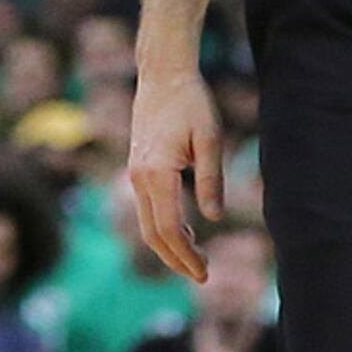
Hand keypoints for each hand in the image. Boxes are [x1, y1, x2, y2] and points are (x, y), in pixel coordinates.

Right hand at [126, 64, 224, 283]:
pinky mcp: (138, 168)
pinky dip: (165, 227)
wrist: (162, 75)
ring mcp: (135, 174)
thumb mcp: (210, 138)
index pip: (170, 228)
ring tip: (197, 259)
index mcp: (157, 173)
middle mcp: (139, 178)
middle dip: (176, 260)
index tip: (205, 272)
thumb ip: (211, 179)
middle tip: (202, 276)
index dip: (187, 254)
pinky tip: (187, 229)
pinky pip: (148, 209)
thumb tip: (215, 217)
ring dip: (170, 246)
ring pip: (148, 224)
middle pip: (153, 234)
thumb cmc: (191, 102)